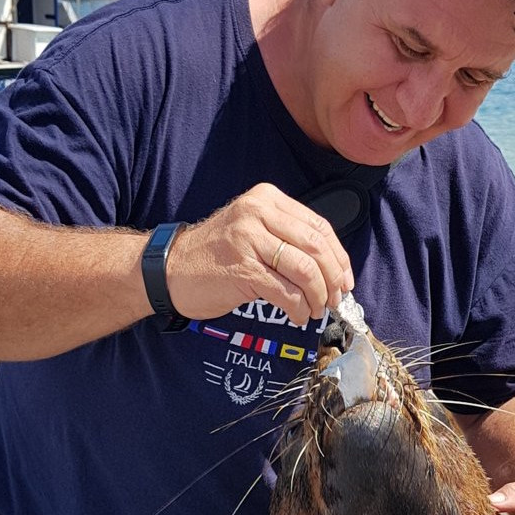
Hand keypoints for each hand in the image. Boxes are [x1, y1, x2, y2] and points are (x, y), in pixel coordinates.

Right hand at [166, 183, 353, 324]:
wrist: (169, 268)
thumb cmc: (215, 254)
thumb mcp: (252, 229)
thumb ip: (286, 236)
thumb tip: (330, 267)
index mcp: (267, 199)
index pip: (319, 226)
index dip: (339, 257)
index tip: (345, 279)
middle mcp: (258, 213)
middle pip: (316, 248)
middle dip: (333, 279)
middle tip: (334, 299)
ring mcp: (249, 240)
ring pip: (305, 270)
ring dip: (318, 296)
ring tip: (315, 310)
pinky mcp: (242, 270)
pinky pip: (286, 292)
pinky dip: (299, 308)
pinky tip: (298, 316)